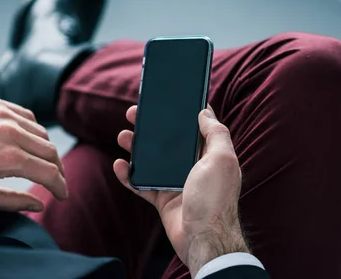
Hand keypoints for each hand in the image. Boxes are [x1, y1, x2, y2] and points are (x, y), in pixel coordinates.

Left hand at [0, 98, 66, 212]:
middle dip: (58, 169)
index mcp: (8, 158)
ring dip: (47, 150)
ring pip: (42, 133)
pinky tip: (29, 141)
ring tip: (43, 163)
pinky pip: (27, 116)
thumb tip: (39, 205)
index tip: (63, 195)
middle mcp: (11, 132)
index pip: (49, 172)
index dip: (60, 186)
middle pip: (51, 151)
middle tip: (57, 182)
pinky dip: (33, 130)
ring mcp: (4, 114)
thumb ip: (14, 202)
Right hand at [114, 105, 247, 275]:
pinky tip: (119, 164)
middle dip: (149, 127)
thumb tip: (205, 111)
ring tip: (122, 135)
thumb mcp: (222, 159)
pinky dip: (128, 175)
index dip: (178, 113)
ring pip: (151, 160)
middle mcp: (192, 167)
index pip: (193, 127)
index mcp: (209, 155)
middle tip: (132, 114)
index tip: (163, 100)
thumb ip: (216, 133)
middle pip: (167, 142)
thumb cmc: (215, 199)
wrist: (203, 239)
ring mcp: (175, 183)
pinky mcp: (162, 199)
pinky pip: (140, 184)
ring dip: (135, 147)